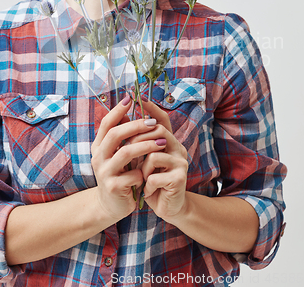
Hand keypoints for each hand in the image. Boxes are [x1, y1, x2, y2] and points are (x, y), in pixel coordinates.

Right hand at [91, 96, 166, 225]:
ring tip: (162, 143)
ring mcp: (104, 172)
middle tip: (154, 123)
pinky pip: (133, 174)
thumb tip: (128, 108)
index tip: (131, 98)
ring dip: (146, 145)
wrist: (110, 205)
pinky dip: (144, 171)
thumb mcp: (117, 153)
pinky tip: (150, 172)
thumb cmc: (118, 173)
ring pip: (126, 153)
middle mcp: (98, 157)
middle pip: (115, 134)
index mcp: (99, 146)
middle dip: (136, 126)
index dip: (118, 110)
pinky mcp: (113, 187)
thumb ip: (121, 134)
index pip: (106, 123)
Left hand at [129, 100, 188, 221]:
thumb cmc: (151, 181)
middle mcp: (178, 148)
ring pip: (152, 154)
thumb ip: (137, 142)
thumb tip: (122, 119)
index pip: (162, 119)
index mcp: (169, 142)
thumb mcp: (142, 160)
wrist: (166, 208)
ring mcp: (181, 162)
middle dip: (137, 143)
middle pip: (156, 132)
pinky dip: (147, 184)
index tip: (138, 96)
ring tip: (142, 179)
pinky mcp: (180, 178)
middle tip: (127, 155)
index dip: (151, 108)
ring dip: (142, 169)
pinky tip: (148, 190)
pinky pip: (154, 175)